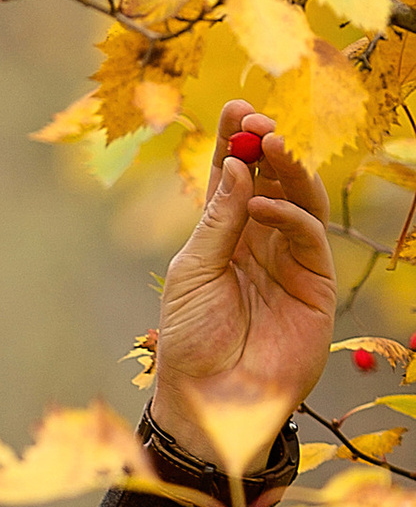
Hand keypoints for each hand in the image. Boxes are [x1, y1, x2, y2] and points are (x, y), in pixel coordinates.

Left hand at [149, 98, 336, 476]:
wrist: (212, 398)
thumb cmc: (191, 339)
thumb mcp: (193, 272)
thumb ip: (218, 221)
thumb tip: (238, 167)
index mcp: (223, 233)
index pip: (233, 176)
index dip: (235, 141)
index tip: (236, 108)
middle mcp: (259, 239)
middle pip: (271, 179)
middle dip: (267, 146)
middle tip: (259, 122)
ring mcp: (290, 260)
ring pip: (299, 200)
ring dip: (288, 169)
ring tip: (270, 144)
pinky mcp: (315, 284)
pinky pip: (308, 236)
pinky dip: (290, 214)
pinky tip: (264, 205)